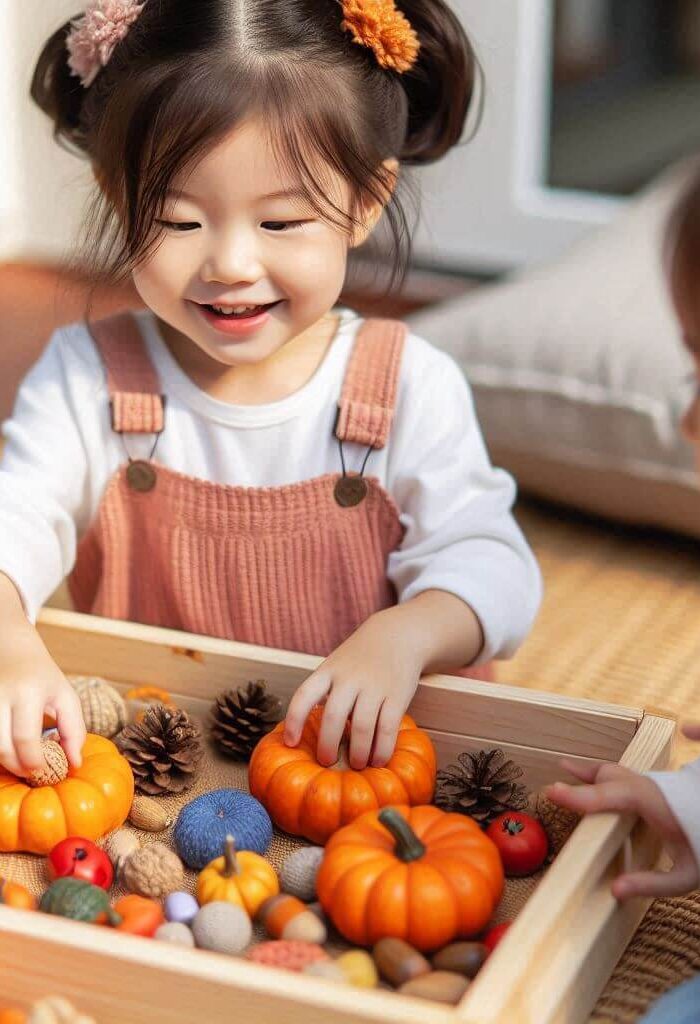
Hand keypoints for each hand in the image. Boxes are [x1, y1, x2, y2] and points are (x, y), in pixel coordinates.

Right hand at [0, 575, 84, 775]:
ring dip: (4, 761)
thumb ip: (75, 730)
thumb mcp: (65, 696)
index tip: (44, 771)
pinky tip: (8, 746)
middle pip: (2, 747)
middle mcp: (0, 695)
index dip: (34, 762)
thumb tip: (74, 764)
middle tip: (32, 771)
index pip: (26, 738)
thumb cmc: (42, 676)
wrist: (11, 648)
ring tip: (20, 760)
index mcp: (29, 692)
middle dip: (17, 767)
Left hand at [283, 608, 422, 769]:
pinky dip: (382, 749)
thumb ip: (326, 694)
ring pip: (362, 726)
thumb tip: (312, 736)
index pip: (304, 695)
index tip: (291, 743)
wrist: (397, 635)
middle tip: (327, 762)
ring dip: (358, 752)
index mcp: (328, 671)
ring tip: (357, 764)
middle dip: (328, 744)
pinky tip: (378, 760)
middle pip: (333, 716)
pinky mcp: (397, 695)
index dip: (294, 721)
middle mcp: (349, 678)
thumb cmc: (359, 659)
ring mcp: (374, 686)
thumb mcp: (336, 667)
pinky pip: (388, 728)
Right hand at [545, 734, 699, 899]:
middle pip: (609, 779)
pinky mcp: (664, 788)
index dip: (578, 795)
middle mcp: (650, 787)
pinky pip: (630, 776)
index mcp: (652, 802)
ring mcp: (657, 784)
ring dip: (593, 773)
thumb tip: (615, 891)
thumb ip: (653, 883)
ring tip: (570, 768)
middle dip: (582, 781)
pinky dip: (609, 772)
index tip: (551, 791)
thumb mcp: (690, 876)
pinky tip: (614, 757)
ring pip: (619, 774)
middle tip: (555, 787)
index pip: (606, 796)